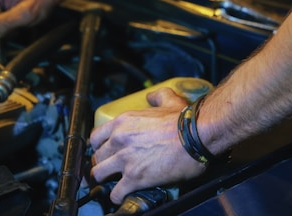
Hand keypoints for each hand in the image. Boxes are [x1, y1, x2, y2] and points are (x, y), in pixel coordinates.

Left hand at [89, 87, 206, 204]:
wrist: (195, 136)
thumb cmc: (183, 120)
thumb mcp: (168, 100)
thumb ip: (157, 96)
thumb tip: (152, 96)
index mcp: (124, 121)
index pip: (96, 136)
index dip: (99, 145)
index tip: (105, 151)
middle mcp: (119, 139)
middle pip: (96, 156)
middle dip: (101, 163)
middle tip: (108, 169)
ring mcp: (124, 159)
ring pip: (98, 174)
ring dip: (104, 180)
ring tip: (111, 183)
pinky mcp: (134, 178)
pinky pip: (115, 193)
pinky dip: (117, 196)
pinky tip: (123, 195)